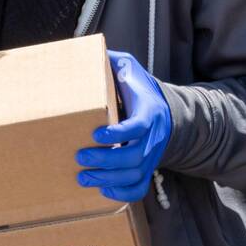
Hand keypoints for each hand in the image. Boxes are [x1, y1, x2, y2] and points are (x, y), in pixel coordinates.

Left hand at [74, 50, 171, 202]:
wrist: (165, 111)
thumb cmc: (139, 89)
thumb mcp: (129, 69)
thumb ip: (112, 62)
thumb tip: (89, 52)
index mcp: (148, 112)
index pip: (137, 127)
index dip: (118, 134)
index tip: (95, 134)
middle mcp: (153, 137)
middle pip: (133, 156)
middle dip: (105, 160)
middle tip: (80, 156)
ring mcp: (151, 155)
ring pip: (133, 175)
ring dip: (107, 179)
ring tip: (83, 176)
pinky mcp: (147, 169)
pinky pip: (139, 188)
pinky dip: (122, 194)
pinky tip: (102, 190)